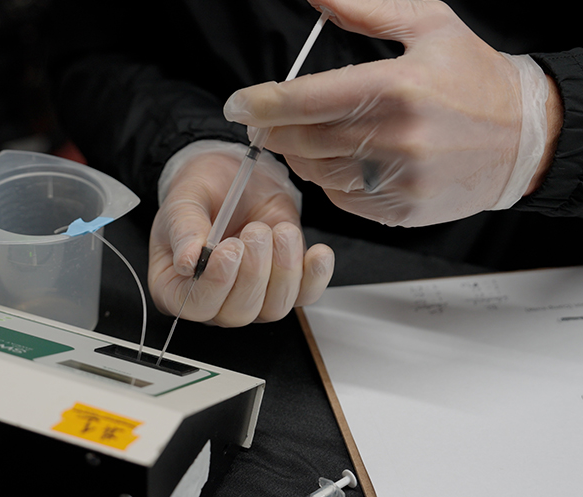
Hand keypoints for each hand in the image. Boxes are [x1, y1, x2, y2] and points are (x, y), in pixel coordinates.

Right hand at [149, 147, 333, 326]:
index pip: (193, 306)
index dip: (214, 284)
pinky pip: (304, 296)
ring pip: (272, 308)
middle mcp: (213, 298)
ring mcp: (250, 296)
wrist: (233, 177)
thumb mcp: (184, 200)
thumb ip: (184, 229)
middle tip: (255, 232)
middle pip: (237, 312)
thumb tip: (187, 260)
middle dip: (253, 273)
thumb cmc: (202, 192)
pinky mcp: (283, 285)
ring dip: (283, 270)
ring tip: (279, 230)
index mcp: (176, 284)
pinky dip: (314, 276)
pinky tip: (316, 253)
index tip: (228, 250)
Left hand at [223, 0, 559, 226]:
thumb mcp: (428, 25)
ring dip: (299, 156)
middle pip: (301, 140)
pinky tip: (341, 161)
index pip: (304, 100)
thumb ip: (364, 10)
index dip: (260, 104)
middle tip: (262, 123)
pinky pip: (342, 200)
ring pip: (317, 173)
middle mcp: (395, 139)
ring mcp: (398, 180)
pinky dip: (330, 180)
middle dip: (271, 131)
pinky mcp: (401, 210)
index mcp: (396, 88)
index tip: (237, 105)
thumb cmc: (475, 79)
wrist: (525, 138)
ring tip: (305, 138)